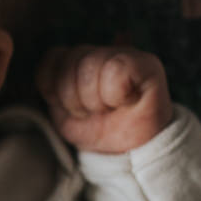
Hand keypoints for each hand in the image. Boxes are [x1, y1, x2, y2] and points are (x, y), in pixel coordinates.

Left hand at [36, 46, 174, 153]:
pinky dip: (115, 95)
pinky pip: (116, 70)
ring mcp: (126, 55)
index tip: (67, 106)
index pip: (53, 57)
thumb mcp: (64, 110)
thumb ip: (54, 80)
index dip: (53, 87)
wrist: (127, 152)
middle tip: (92, 111)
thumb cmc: (96, 129)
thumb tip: (76, 47)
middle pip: (70, 61)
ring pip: (90, 65)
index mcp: (79, 59)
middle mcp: (102, 51)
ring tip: (108, 108)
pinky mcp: (147, 64)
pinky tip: (125, 102)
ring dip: (94, 100)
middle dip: (74, 98)